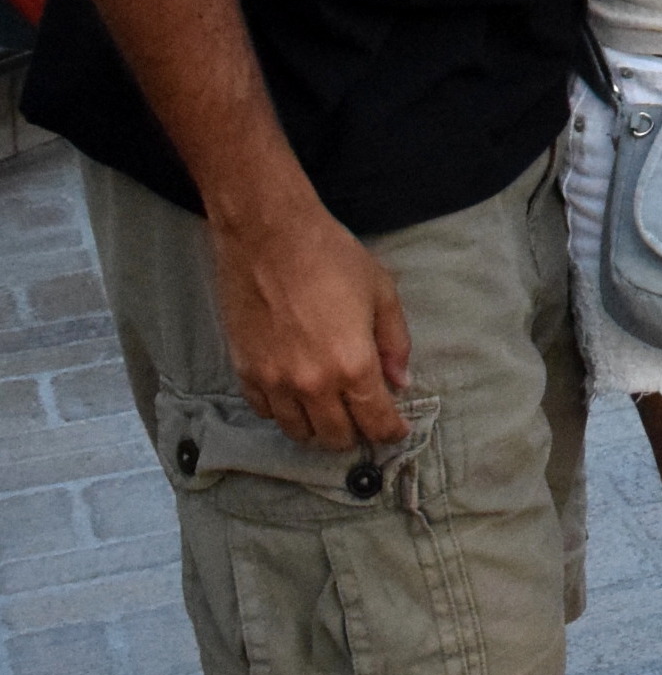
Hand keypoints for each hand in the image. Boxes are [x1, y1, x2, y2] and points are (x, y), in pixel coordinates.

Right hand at [206, 192, 409, 448]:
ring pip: (298, 431)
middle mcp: (312, 384)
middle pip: (335, 436)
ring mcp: (274, 382)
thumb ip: (395, 343)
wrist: (269, 238)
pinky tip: (297, 397)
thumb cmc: (332, 259)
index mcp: (353, 365)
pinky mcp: (245, 373)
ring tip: (331, 414)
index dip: (389, 432)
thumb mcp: (381, 293)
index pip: (375, 421)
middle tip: (364, 421)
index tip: (396, 432)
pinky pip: (266, 412)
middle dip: (355, 435)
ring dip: (318, 428)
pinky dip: (284, 412)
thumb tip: (401, 382)